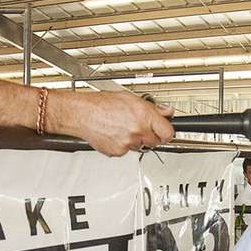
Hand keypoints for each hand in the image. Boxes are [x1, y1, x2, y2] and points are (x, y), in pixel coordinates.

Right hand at [50, 91, 174, 155]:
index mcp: (144, 115)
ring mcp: (128, 143)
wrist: (82, 114)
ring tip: (122, 127)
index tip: (165, 131)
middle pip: (155, 142)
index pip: (168, 132)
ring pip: (139, 147)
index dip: (167, 132)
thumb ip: (151, 107)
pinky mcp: (117, 152)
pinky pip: (125, 151)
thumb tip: (166, 112)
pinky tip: (114, 133)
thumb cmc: (102, 104)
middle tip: (140, 127)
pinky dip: (122, 145)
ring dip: (135, 140)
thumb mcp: (130, 98)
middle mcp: (138, 130)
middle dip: (150, 135)